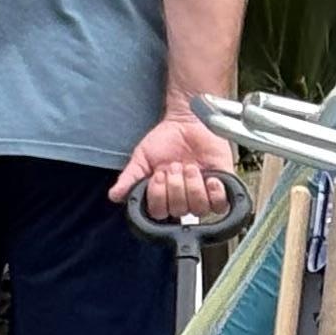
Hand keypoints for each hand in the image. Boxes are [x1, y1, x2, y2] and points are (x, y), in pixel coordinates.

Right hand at [111, 108, 236, 223]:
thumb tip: (114, 195)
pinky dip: (214, 192)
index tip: (158, 175)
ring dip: (192, 186)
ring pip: (199, 209)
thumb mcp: (142, 157)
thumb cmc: (165, 139)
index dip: (158, 196)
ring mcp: (203, 194)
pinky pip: (221, 205)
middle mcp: (183, 199)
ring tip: (190, 167)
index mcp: (163, 197)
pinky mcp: (221, 187)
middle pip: (179, 212)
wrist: (187, 120)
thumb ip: (129, 178)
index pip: (159, 214)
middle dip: (175, 186)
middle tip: (174, 166)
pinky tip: (210, 177)